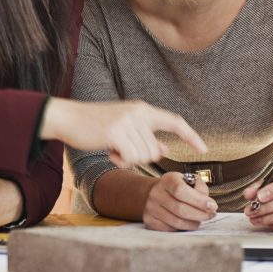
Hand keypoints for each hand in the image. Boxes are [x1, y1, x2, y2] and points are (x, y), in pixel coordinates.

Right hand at [40, 98, 205, 167]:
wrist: (68, 118)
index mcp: (143, 110)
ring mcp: (127, 121)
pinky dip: (121, 161)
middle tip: (122, 151)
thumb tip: (166, 149)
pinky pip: (130, 158)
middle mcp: (138, 113)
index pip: (175, 121)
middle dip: (141, 157)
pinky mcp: (115, 132)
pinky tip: (110, 152)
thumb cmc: (95, 125)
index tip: (204, 149)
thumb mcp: (125, 127)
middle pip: (155, 150)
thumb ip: (146, 136)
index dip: (191, 136)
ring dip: (129, 159)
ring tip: (114, 149)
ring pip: (143, 156)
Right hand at [142, 172, 216, 230]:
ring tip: (201, 220)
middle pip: (180, 209)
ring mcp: (150, 208)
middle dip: (200, 214)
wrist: (156, 193)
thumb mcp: (190, 181)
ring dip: (193, 223)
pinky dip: (183, 228)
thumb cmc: (178, 188)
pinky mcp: (149, 221)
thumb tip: (209, 206)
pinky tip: (188, 223)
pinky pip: (170, 229)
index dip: (199, 200)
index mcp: (167, 179)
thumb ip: (201, 190)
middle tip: (211, 216)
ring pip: (176, 222)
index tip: (213, 206)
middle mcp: (156, 193)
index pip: (181, 190)